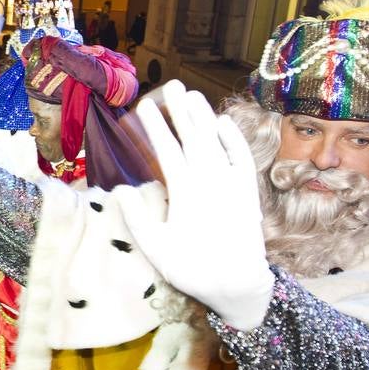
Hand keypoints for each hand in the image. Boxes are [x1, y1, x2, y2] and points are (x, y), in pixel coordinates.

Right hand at [118, 80, 272, 330]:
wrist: (239, 283)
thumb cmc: (192, 268)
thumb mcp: (156, 248)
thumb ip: (137, 218)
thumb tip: (121, 190)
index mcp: (185, 190)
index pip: (167, 149)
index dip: (155, 126)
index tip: (144, 106)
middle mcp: (210, 179)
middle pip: (193, 136)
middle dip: (180, 110)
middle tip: (171, 86)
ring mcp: (231, 182)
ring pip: (216, 141)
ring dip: (204, 117)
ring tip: (192, 95)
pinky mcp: (247, 191)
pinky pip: (241, 157)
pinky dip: (233, 138)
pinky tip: (224, 123)